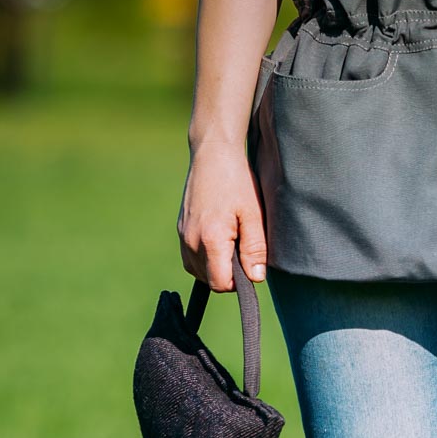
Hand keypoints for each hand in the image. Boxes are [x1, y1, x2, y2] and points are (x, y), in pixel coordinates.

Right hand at [177, 138, 267, 290]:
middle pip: (209, 280)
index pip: (220, 283)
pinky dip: (205, 258)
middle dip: (228, 275)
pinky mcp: (180, 229)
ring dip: (216, 267)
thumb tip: (256, 278)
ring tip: (232, 243)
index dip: (239, 283)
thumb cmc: (237, 181)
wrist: (213, 154)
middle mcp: (190, 241)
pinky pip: (191, 258)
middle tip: (243, 249)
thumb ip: (255, 249)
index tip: (249, 265)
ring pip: (198, 271)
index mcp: (210, 239)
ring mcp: (182, 235)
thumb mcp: (254, 215)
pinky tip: (220, 241)